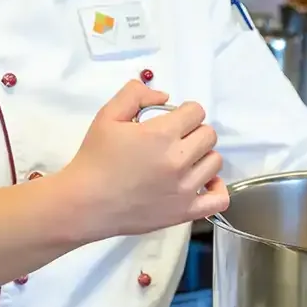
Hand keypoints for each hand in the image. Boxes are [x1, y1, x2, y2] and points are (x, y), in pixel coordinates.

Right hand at [58, 81, 229, 240]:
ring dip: (203, 156)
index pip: (196, 111)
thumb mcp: (107, 115)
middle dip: (194, 131)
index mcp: (161, 134)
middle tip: (176, 139)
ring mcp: (186, 188)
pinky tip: (203, 182)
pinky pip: (219, 199)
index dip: (185, 111)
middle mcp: (179, 160)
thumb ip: (135, 95)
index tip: (174, 119)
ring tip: (185, 160)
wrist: (86, 203)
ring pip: (215, 162)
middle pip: (209, 135)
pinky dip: (217, 189)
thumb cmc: (95, 158)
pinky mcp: (186, 212)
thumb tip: (165, 97)